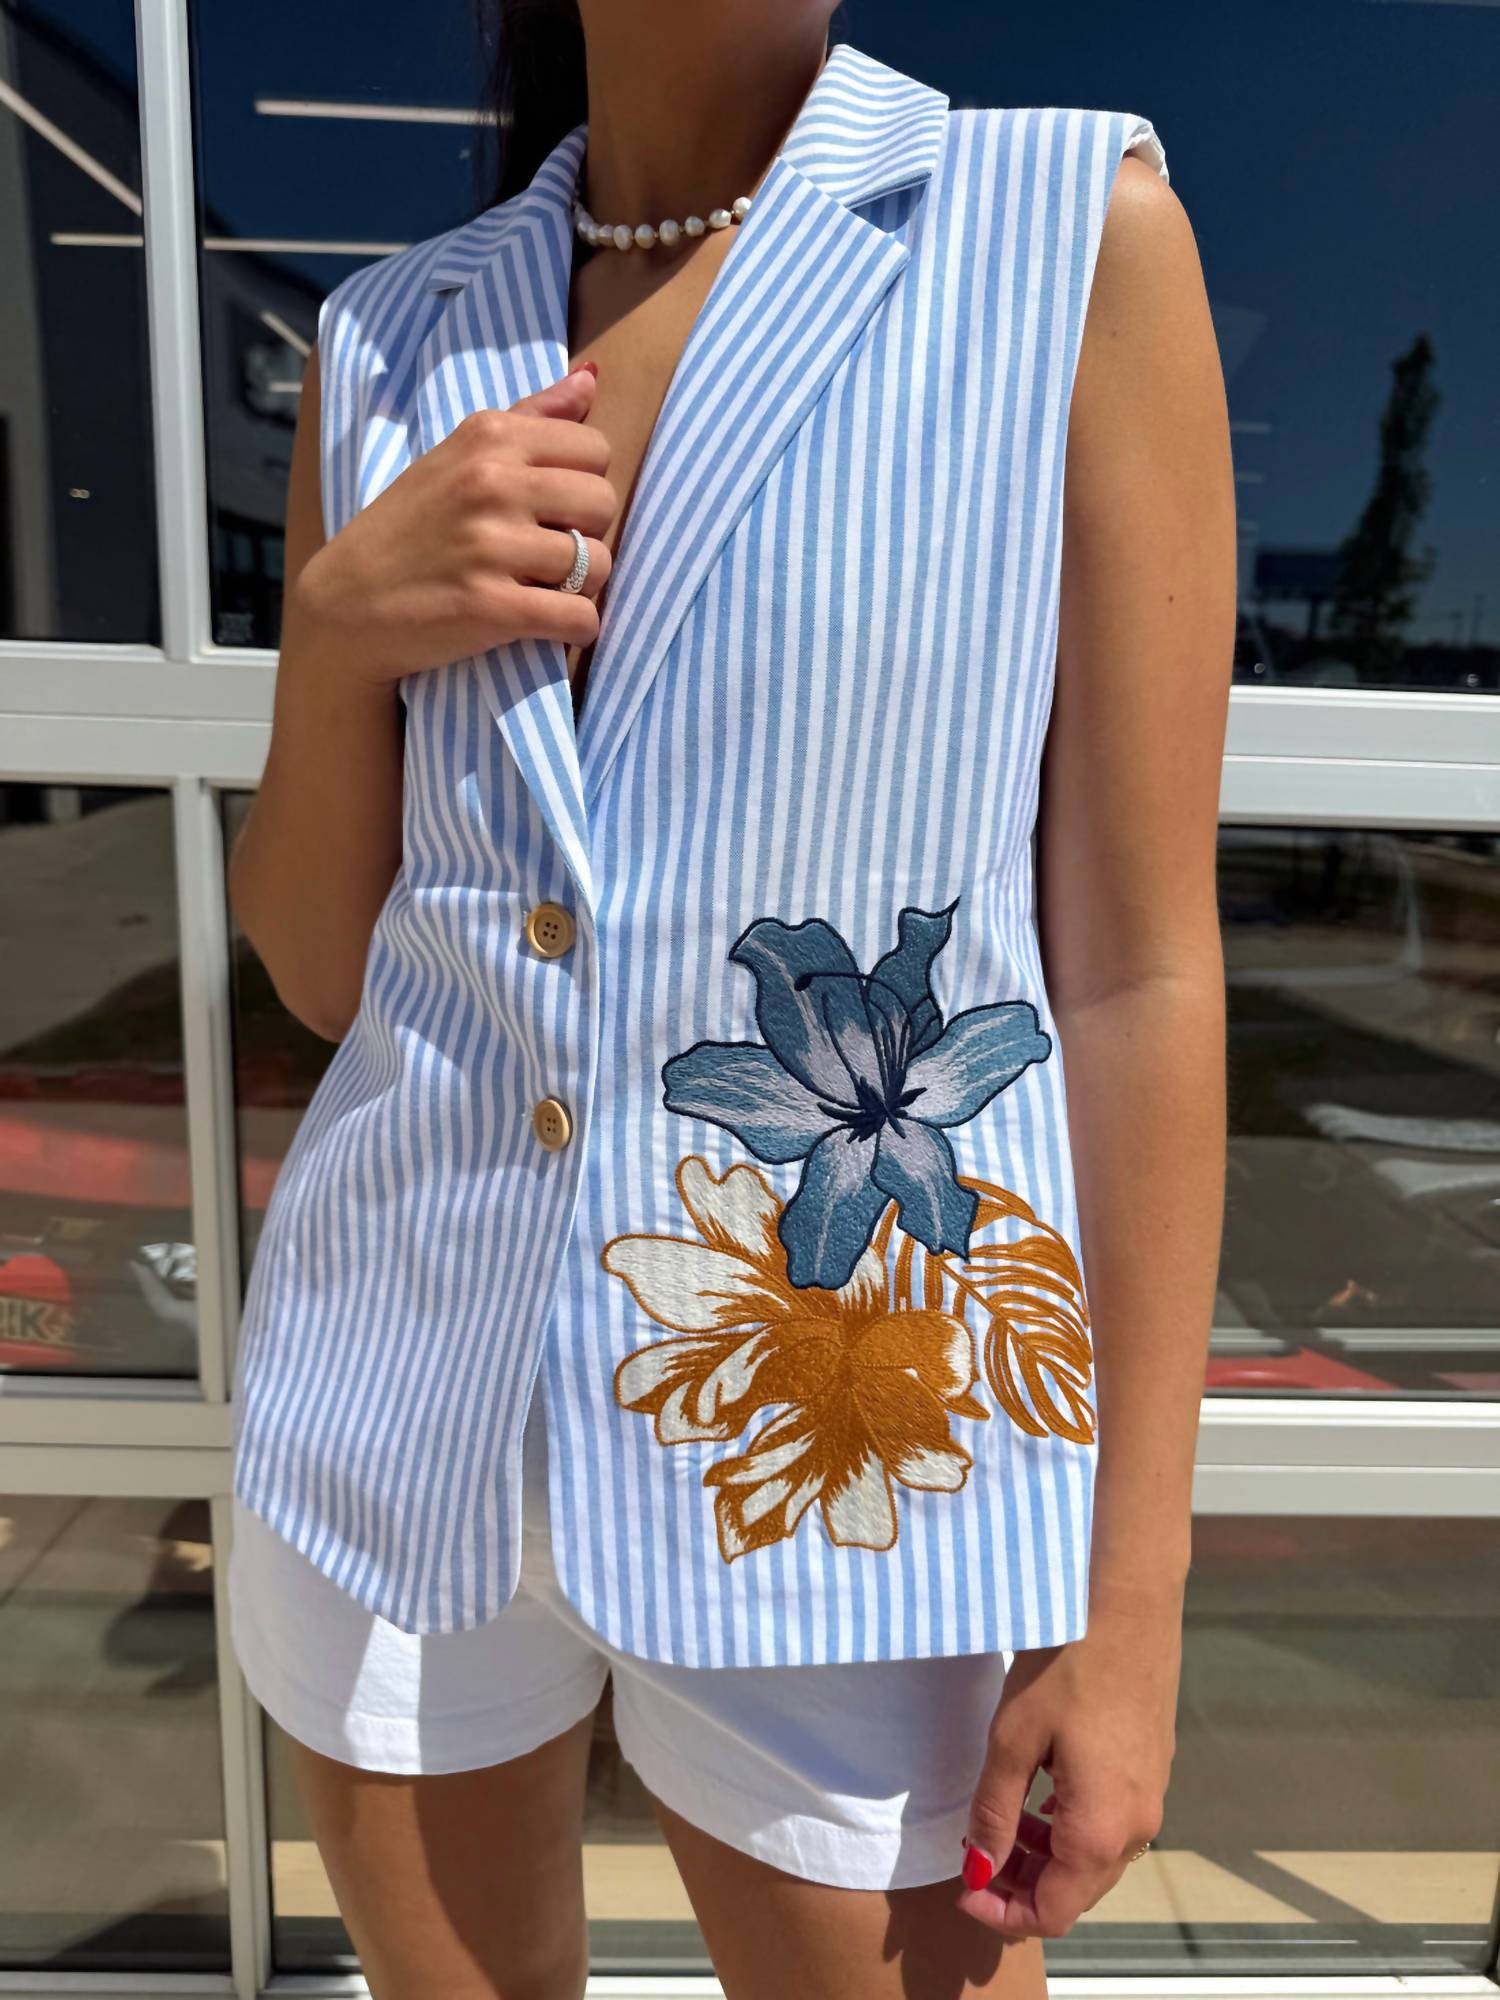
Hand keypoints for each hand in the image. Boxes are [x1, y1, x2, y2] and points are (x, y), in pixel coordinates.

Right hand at [288, 364, 615, 692]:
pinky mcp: (490, 606)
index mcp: (487, 437)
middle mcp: (490, 483)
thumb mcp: (458, 455)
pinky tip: (556, 624)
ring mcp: (489, 546)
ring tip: (551, 589)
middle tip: (553, 552)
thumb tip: (591, 377)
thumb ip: (530, 418)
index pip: (595, 449)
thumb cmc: (410, 527)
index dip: (585, 484)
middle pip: (603, 503)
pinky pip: (579, 617)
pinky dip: (578, 628)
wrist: (348, 602)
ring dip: (585, 586)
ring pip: (598, 563)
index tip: (555, 509)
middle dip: (590, 533)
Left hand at [956, 1581, 1181, 1939]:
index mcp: (1102, 1830)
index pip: (1054, 1911)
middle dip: (1023, 1887)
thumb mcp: (1013, 1740)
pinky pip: (1110, 1824)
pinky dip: (1070, 1829)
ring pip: (1095, 1858)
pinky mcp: (1153, 1769)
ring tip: (1000, 1824)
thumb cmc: (1065, 1666)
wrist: (1127, 1605)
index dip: (1004, 1914)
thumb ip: (996, 1813)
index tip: (963, 1893)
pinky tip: (1040, 1796)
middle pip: (1078, 1890)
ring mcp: (1152, 1798)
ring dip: (1046, 1858)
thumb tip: (979, 1871)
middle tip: (975, 1859)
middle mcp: (1138, 1827)